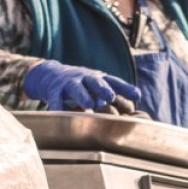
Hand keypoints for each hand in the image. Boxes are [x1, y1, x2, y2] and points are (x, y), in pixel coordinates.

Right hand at [22, 60, 140, 110]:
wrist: (51, 74)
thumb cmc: (82, 85)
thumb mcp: (98, 87)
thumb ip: (114, 96)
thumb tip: (134, 109)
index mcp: (98, 78)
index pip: (114, 81)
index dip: (125, 88)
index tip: (137, 96)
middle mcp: (84, 78)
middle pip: (95, 81)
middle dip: (103, 88)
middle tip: (110, 96)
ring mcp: (69, 83)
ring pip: (76, 88)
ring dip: (82, 95)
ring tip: (88, 104)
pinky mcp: (54, 90)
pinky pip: (55, 99)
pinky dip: (56, 106)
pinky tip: (59, 114)